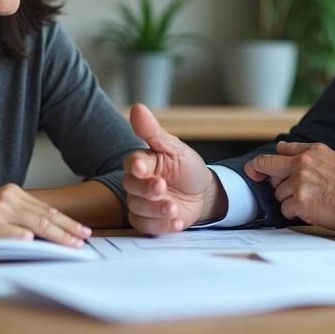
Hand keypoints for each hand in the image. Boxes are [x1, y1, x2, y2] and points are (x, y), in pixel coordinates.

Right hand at [0, 183, 90, 246]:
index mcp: (11, 192)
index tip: (82, 230)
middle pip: (45, 217)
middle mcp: (6, 198)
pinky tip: (37, 244)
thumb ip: (18, 214)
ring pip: (35, 225)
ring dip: (57, 236)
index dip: (66, 220)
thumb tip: (44, 229)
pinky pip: (10, 234)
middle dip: (68, 229)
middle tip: (84, 239)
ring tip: (71, 245)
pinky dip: (25, 239)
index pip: (45, 209)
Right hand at [122, 104, 225, 233]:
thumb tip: (137, 108)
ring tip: (174, 207)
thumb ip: (154, 132)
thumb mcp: (176, 149)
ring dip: (156, 209)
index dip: (135, 165)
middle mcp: (138, 183)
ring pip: (138, 209)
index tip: (141, 167)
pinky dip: (162, 226)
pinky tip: (176, 221)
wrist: (203, 193)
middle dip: (146, 189)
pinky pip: (147, 227)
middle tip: (162, 187)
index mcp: (143, 162)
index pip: (131, 163)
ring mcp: (142, 203)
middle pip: (131, 188)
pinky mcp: (150, 221)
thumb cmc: (187, 168)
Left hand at [246, 141, 334, 230]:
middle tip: (286, 189)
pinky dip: (294, 212)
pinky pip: (285, 209)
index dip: (261, 163)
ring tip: (310, 200)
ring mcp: (298, 183)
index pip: (276, 152)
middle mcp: (301, 165)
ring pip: (278, 194)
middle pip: (266, 168)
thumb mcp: (329, 156)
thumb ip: (302, 151)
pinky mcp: (299, 201)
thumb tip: (281, 147)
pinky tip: (310, 210)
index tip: (255, 170)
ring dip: (289, 199)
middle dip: (267, 179)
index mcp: (308, 152)